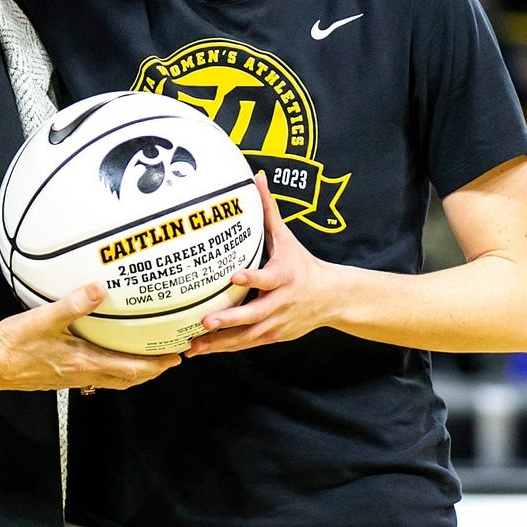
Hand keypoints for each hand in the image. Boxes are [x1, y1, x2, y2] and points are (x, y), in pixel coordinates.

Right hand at [0, 284, 179, 391]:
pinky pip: (96, 376)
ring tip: (147, 358)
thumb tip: (99, 288)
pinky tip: (108, 354)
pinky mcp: (60, 376)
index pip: (131, 369)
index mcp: (84, 363)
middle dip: (152, 370)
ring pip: (112, 379)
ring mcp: (71, 379)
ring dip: (133, 371)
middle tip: (171, 358)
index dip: (156, 365)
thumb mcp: (44, 318)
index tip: (177, 356)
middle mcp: (82, 375)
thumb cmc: (14, 343)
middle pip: (127, 379)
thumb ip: (73, 303)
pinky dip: (112, 368)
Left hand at [187, 174, 337, 354]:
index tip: (234, 277)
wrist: (332, 297)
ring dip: (220, 343)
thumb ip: (269, 210)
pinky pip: (247, 344)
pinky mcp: (273, 336)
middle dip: (230, 320)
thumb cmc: (302, 263)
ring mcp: (277, 322)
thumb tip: (257, 176)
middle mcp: (281, 302)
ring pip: (248, 336)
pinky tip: (202, 350)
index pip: (267, 278)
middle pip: (255, 314)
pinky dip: (225, 348)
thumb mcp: (287, 237)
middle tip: (205, 320)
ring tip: (194, 346)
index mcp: (284, 276)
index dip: (252, 278)